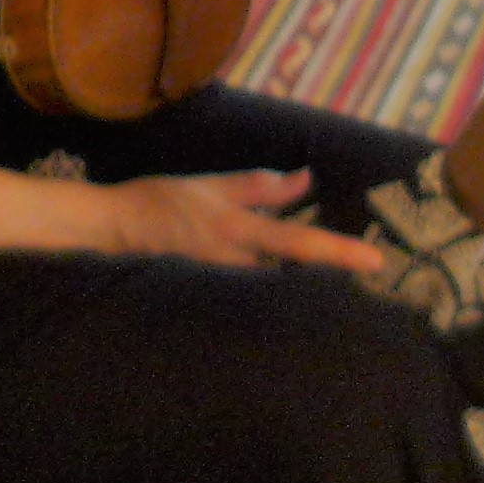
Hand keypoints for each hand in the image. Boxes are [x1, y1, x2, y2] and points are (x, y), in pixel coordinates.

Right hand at [94, 167, 385, 272]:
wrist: (105, 234)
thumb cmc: (159, 203)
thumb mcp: (212, 187)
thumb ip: (260, 187)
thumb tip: (305, 179)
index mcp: (237, 232)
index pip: (299, 245)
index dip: (339, 253)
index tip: (377, 262)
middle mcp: (232, 268)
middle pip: (293, 283)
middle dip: (327, 283)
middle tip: (360, 277)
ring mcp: (218, 291)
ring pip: (272, 296)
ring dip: (301, 292)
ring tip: (332, 290)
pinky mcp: (207, 303)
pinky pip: (249, 301)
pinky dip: (271, 297)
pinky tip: (285, 300)